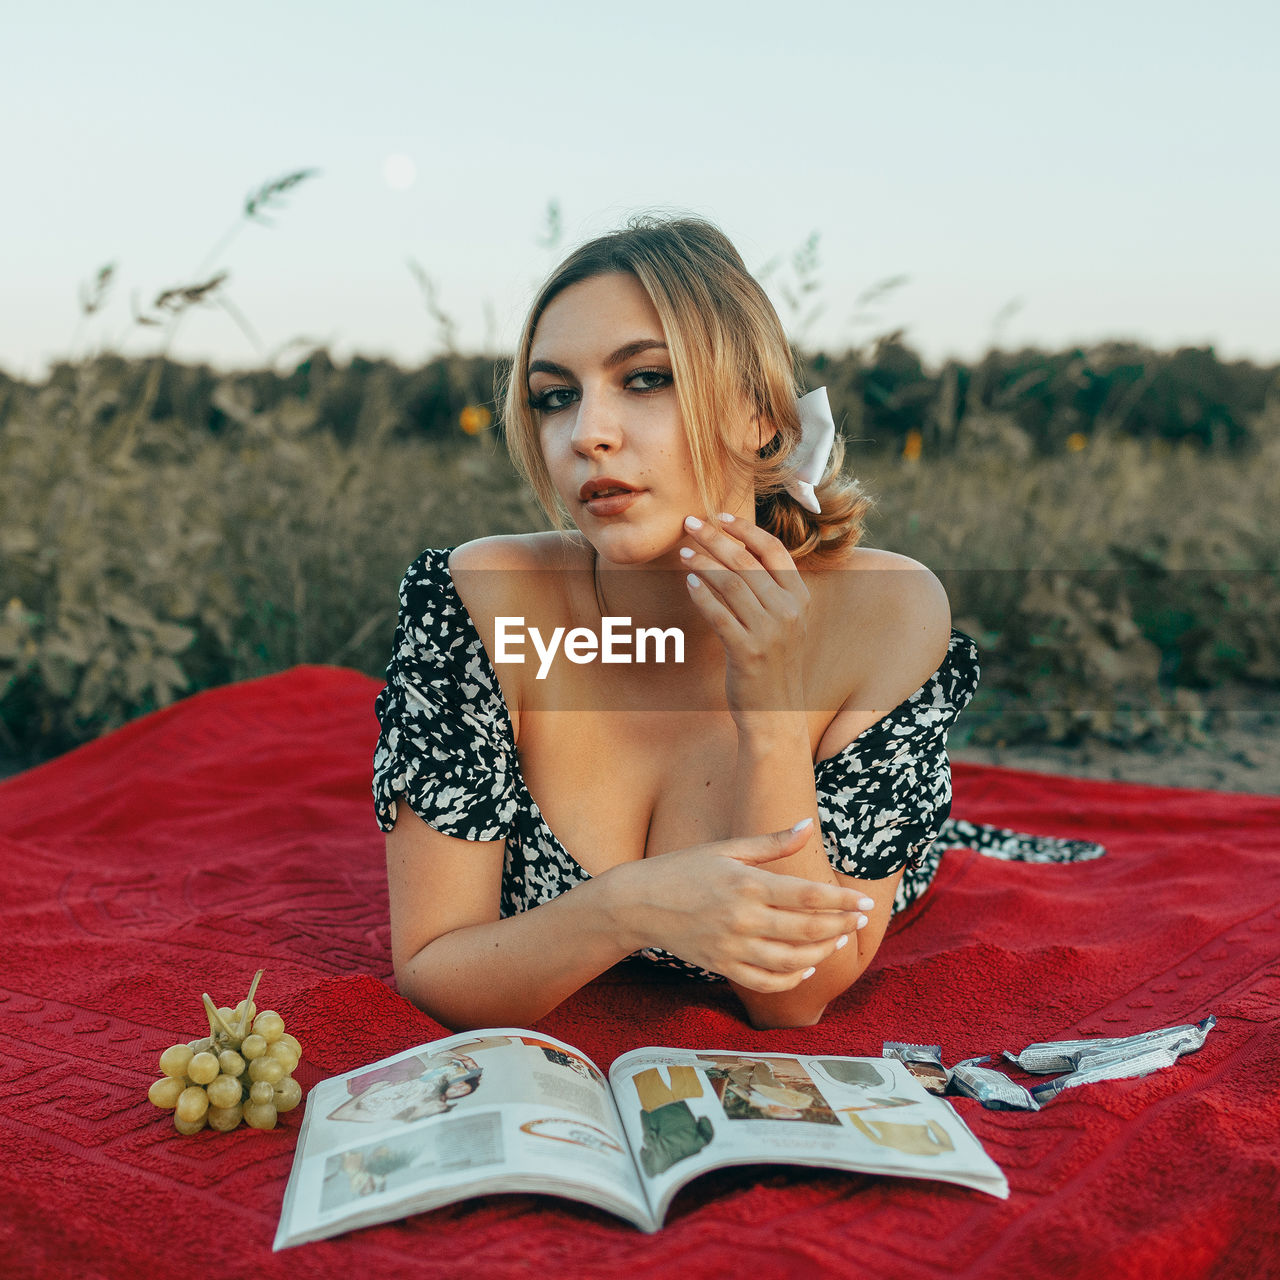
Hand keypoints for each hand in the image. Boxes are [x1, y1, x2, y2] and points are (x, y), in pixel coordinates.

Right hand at [609, 820, 874, 992]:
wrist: (638, 902)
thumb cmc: (684, 868)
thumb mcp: (727, 848)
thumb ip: (771, 843)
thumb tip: (807, 825)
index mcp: (747, 884)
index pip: (808, 896)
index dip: (841, 901)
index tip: (864, 902)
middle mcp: (742, 918)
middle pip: (807, 931)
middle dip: (840, 926)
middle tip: (858, 920)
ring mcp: (732, 947)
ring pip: (792, 961)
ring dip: (822, 954)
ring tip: (838, 942)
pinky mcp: (722, 966)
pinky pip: (765, 981)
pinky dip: (791, 979)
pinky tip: (806, 968)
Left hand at [680, 513, 810, 729]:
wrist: (776, 713)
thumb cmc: (773, 664)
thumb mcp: (783, 624)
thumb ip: (769, 591)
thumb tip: (734, 553)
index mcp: (800, 598)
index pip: (774, 551)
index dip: (746, 529)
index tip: (721, 515)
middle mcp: (789, 611)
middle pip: (747, 562)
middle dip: (716, 538)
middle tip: (690, 523)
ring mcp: (770, 632)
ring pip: (731, 584)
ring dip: (703, 563)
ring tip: (684, 552)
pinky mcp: (747, 652)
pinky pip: (719, 614)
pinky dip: (702, 596)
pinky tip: (688, 583)